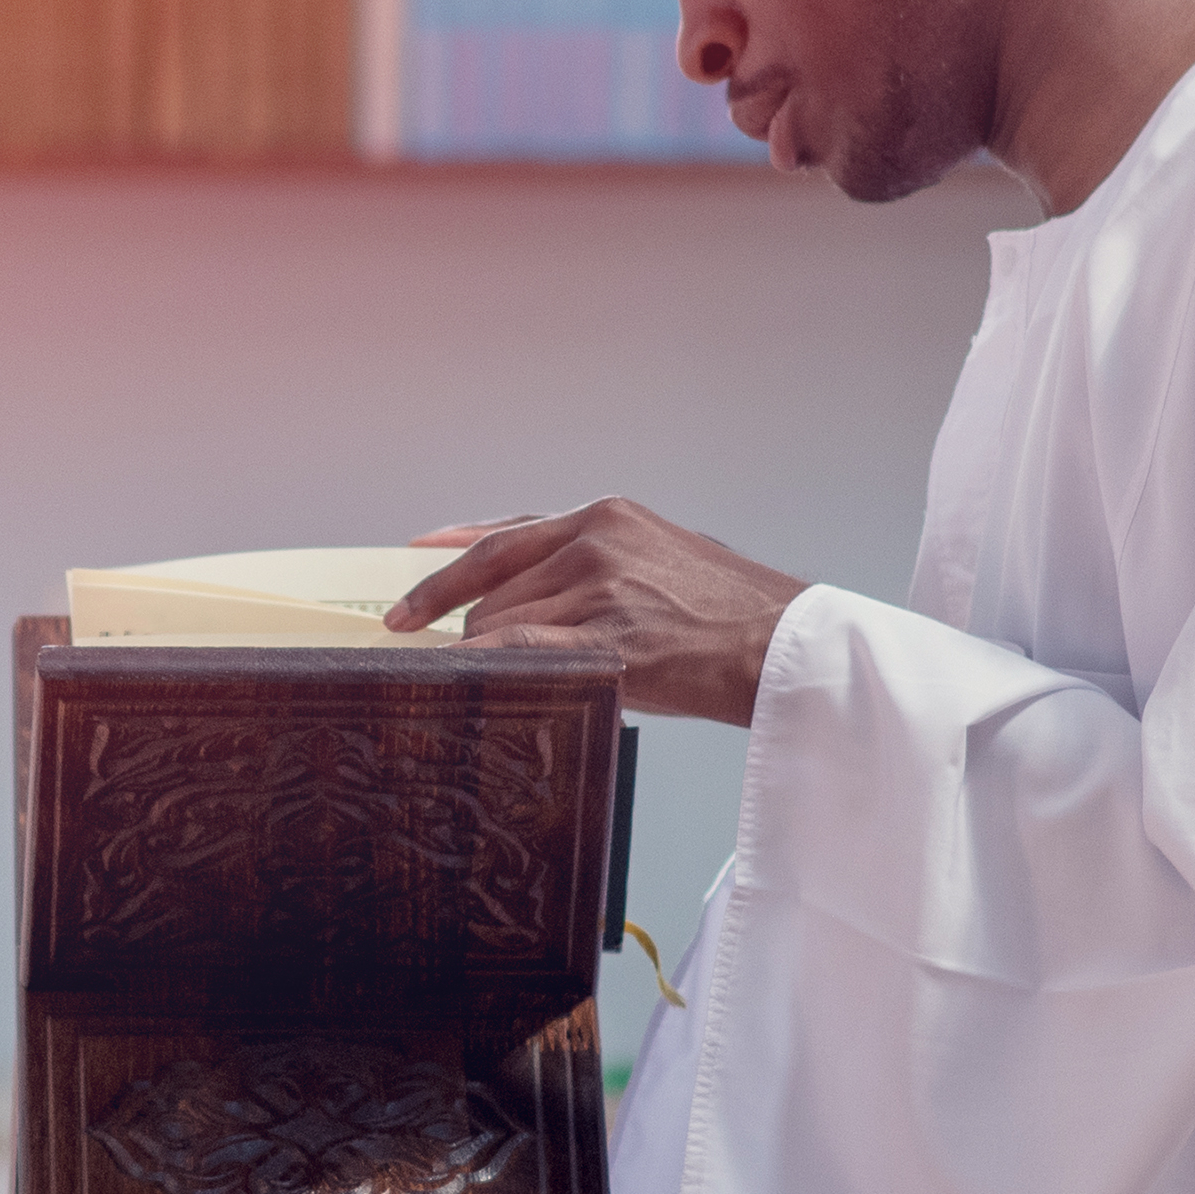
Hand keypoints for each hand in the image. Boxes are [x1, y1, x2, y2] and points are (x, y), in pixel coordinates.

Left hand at [390, 498, 806, 725]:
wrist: (784, 645)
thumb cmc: (728, 613)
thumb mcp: (659, 557)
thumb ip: (594, 563)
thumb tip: (529, 592)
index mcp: (606, 516)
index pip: (506, 533)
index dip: (451, 554)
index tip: (410, 558)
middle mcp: (595, 541)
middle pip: (494, 585)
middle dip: (465, 623)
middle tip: (432, 648)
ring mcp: (598, 587)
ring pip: (500, 623)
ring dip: (487, 654)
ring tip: (492, 677)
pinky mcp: (606, 636)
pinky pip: (518, 650)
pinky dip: (484, 663)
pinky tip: (463, 675)